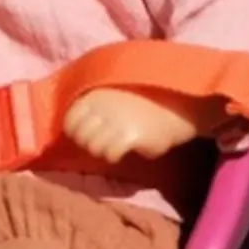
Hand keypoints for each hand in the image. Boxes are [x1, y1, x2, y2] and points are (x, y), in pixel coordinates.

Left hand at [62, 88, 213, 163]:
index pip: (70, 121)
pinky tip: (126, 150)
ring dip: (103, 151)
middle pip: (80, 136)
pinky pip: (110, 153)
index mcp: (96, 93)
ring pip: (93, 147)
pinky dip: (115, 156)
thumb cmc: (148, 101)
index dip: (78, 132)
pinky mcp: (129, 134)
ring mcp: (115, 119)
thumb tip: (78, 128)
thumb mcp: (117, 94)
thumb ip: (97, 106)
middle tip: (106, 143)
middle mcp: (102, 104)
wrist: (179, 105)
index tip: (92, 134)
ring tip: (116, 146)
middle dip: (90, 143)